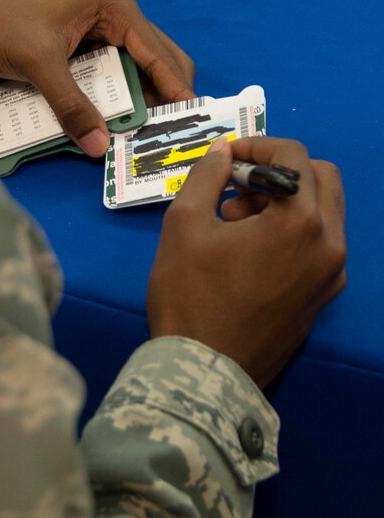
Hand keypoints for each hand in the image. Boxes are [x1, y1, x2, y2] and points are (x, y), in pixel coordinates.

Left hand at [0, 0, 194, 155]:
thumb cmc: (5, 25)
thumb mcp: (41, 65)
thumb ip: (71, 106)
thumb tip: (98, 147)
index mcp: (114, 7)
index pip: (158, 53)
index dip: (175, 87)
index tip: (190, 118)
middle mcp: (117, 16)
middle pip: (159, 59)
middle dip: (164, 95)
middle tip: (168, 130)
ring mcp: (105, 30)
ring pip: (140, 69)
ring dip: (144, 99)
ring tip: (149, 131)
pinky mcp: (90, 47)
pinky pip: (118, 74)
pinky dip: (123, 96)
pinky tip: (122, 119)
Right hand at [147, 137, 346, 387]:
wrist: (202, 372)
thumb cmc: (188, 293)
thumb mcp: (184, 223)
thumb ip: (206, 175)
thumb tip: (223, 150)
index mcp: (301, 220)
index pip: (292, 155)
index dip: (255, 145)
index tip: (225, 159)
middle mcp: (330, 243)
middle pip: (321, 178)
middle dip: (278, 171)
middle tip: (236, 189)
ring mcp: (332, 274)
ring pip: (323, 211)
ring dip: (286, 201)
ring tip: (237, 224)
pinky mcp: (323, 296)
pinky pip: (319, 244)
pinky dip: (292, 231)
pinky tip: (250, 253)